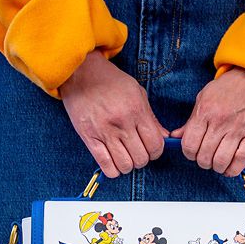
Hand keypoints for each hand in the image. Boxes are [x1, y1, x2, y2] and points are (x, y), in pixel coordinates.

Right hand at [59, 50, 167, 178]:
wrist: (80, 73)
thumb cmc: (110, 82)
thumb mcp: (136, 92)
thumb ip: (150, 117)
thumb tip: (164, 136)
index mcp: (136, 110)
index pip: (155, 145)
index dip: (156, 152)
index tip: (150, 149)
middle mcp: (122, 122)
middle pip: (141, 158)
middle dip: (141, 159)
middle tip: (136, 152)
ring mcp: (104, 131)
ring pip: (125, 165)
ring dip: (127, 166)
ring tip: (124, 157)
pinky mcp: (89, 138)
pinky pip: (106, 165)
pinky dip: (113, 170)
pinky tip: (113, 162)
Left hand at [171, 67, 244, 176]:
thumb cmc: (228, 89)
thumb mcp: (204, 98)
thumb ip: (191, 120)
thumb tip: (175, 137)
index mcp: (205, 111)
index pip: (189, 145)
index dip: (189, 154)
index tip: (193, 153)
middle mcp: (220, 121)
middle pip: (204, 157)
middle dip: (203, 161)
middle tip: (207, 157)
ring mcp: (238, 129)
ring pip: (220, 162)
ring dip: (216, 167)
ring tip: (217, 161)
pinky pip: (240, 162)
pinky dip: (232, 170)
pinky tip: (229, 167)